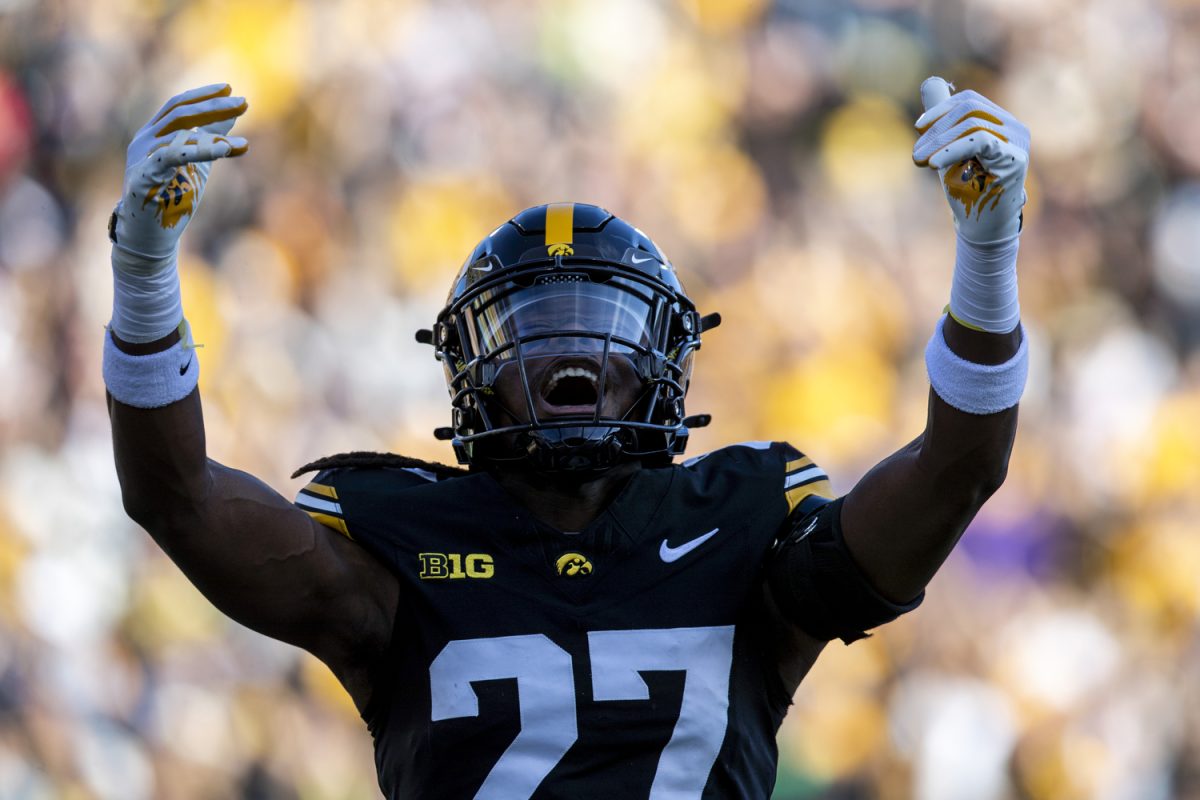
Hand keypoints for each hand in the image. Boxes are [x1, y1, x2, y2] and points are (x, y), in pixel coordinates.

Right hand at [111, 83, 247, 258]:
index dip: (203, 95)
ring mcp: (142, 157)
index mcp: (154, 134)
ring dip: (214, 137)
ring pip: (180, 135)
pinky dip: (200, 150)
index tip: (230, 89)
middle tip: (244, 103)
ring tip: (241, 146)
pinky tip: (224, 149)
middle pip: (181, 113)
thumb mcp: (196, 164)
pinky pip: (173, 156)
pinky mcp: (144, 176)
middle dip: (214, 106)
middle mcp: (145, 140)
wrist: (150, 236)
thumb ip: (210, 138)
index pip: (178, 106)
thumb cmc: (172, 199)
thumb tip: (231, 115)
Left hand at [913, 77, 1028, 244]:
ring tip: (920, 161)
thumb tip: (931, 83)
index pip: (969, 101)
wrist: (981, 227)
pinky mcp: (1015, 159)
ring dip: (939, 142)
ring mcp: (1017, 142)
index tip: (918, 128)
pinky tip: (934, 164)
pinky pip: (981, 141)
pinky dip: (953, 150)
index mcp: (1000, 122)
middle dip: (936, 129)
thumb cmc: (966, 190)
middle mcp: (1014, 127)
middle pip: (969, 109)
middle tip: (915, 154)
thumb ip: (943, 121)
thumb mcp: (949, 150)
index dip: (940, 110)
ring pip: (972, 124)